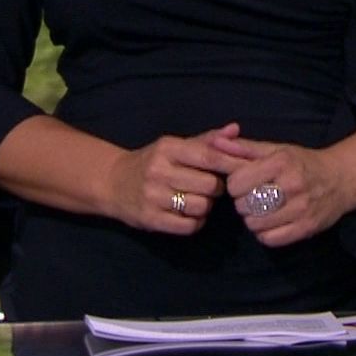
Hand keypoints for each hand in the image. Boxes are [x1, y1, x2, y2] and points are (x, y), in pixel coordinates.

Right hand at [105, 122, 245, 234]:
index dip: (231, 165)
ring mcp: (152, 196)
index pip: (209, 157)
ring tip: (198, 200)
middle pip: (210, 185)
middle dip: (217, 188)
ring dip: (206, 206)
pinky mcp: (149, 219)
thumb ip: (206, 140)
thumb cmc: (152, 161)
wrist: (112, 182)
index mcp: (168, 148)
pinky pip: (188, 226)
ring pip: (201, 207)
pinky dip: (195, 222)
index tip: (244, 170)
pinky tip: (189, 215)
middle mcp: (158, 171)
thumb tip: (235, 129)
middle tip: (210, 187)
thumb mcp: (175, 145)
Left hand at [214, 134, 353, 247]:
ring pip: (254, 224)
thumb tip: (216, 142)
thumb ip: (244, 148)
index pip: (236, 183)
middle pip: (243, 205)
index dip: (235, 185)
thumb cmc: (302, 162)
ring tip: (263, 210)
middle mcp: (292, 185)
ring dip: (253, 219)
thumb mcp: (276, 149)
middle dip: (243, 202)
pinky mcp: (306, 228)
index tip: (245, 183)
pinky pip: (269, 239)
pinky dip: (265, 233)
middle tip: (254, 197)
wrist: (341, 179)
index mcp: (281, 162)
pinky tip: (272, 223)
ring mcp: (301, 208)